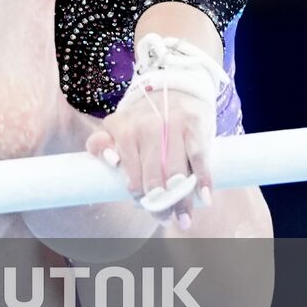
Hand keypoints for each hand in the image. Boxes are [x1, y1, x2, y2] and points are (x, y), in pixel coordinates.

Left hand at [84, 86, 213, 229]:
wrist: (175, 88)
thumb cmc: (143, 119)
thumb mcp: (118, 127)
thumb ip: (103, 143)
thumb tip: (109, 161)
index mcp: (122, 127)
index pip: (127, 167)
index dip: (135, 191)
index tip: (142, 204)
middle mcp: (146, 124)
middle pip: (152, 173)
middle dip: (158, 201)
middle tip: (163, 217)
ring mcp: (172, 123)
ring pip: (176, 170)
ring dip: (180, 199)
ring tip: (182, 218)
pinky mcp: (195, 124)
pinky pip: (199, 157)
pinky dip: (202, 180)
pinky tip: (203, 198)